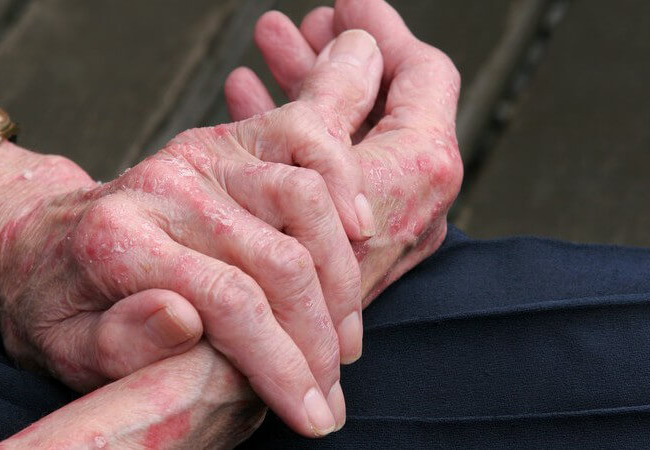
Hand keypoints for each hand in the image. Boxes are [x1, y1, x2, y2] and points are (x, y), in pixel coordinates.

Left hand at [0, 29, 391, 435]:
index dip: (284, 367)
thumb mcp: (66, 349)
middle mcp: (164, 184)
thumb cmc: (61, 306)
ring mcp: (200, 152)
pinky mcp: (228, 138)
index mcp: (118, 241)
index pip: (231, 303)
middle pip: (280, 259)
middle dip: (321, 337)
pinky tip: (358, 230)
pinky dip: (343, 178)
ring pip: (306, 196)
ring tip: (344, 332)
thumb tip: (182, 318)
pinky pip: (304, 137)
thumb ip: (117, 341)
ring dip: (340, 273)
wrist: (46, 241)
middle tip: (333, 389)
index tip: (316, 416)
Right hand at [225, 0, 463, 301]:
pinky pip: (324, 173)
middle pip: (384, 103)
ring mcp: (375, 225)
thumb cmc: (266, 265)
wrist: (228, 365)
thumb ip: (332, 97)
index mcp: (419, 171)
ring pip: (348, 136)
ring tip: (267, 50)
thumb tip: (357, 41)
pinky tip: (249, 102)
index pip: (424, 75)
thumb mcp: (297, 159)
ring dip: (309, 89)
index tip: (344, 2)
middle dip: (337, 57)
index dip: (384, 29)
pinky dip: (293, 134)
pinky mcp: (339, 245)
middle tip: (301, 27)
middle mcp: (408, 200)